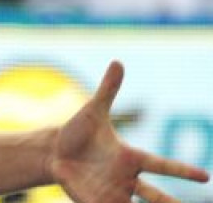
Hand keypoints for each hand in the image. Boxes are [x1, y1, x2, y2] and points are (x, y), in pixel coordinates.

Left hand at [50, 61, 208, 201]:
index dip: (183, 170)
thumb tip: (117, 61)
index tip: (206, 176)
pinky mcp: (94, 201)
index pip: (162, 165)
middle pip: (154, 195)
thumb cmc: (78, 132)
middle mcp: (126, 178)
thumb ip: (108, 90)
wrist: (53, 151)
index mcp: (131, 157)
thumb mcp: (92, 111)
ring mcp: (111, 192)